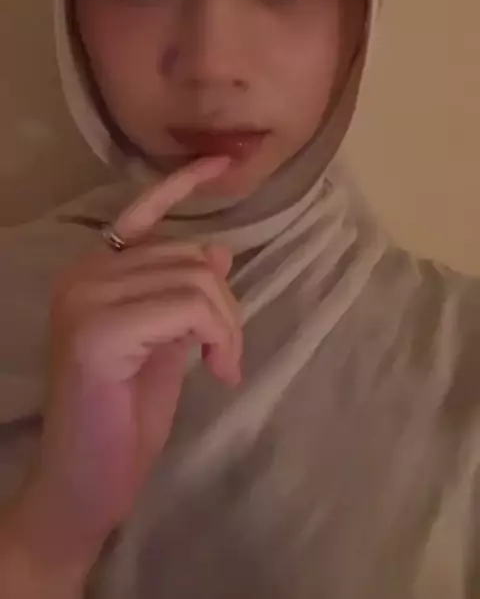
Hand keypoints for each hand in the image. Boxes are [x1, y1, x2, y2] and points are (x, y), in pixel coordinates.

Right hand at [6, 156, 240, 581]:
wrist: (84, 486)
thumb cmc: (124, 420)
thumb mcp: (168, 344)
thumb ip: (185, 296)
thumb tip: (218, 250)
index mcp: (93, 272)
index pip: (142, 211)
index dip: (184, 182)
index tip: (224, 161)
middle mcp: (83, 274)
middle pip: (190, 256)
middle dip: (226, 307)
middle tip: (226, 356)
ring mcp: (85, 299)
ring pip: (196, 280)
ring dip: (226, 327)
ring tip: (221, 367)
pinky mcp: (98, 330)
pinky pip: (189, 308)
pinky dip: (219, 337)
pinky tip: (217, 373)